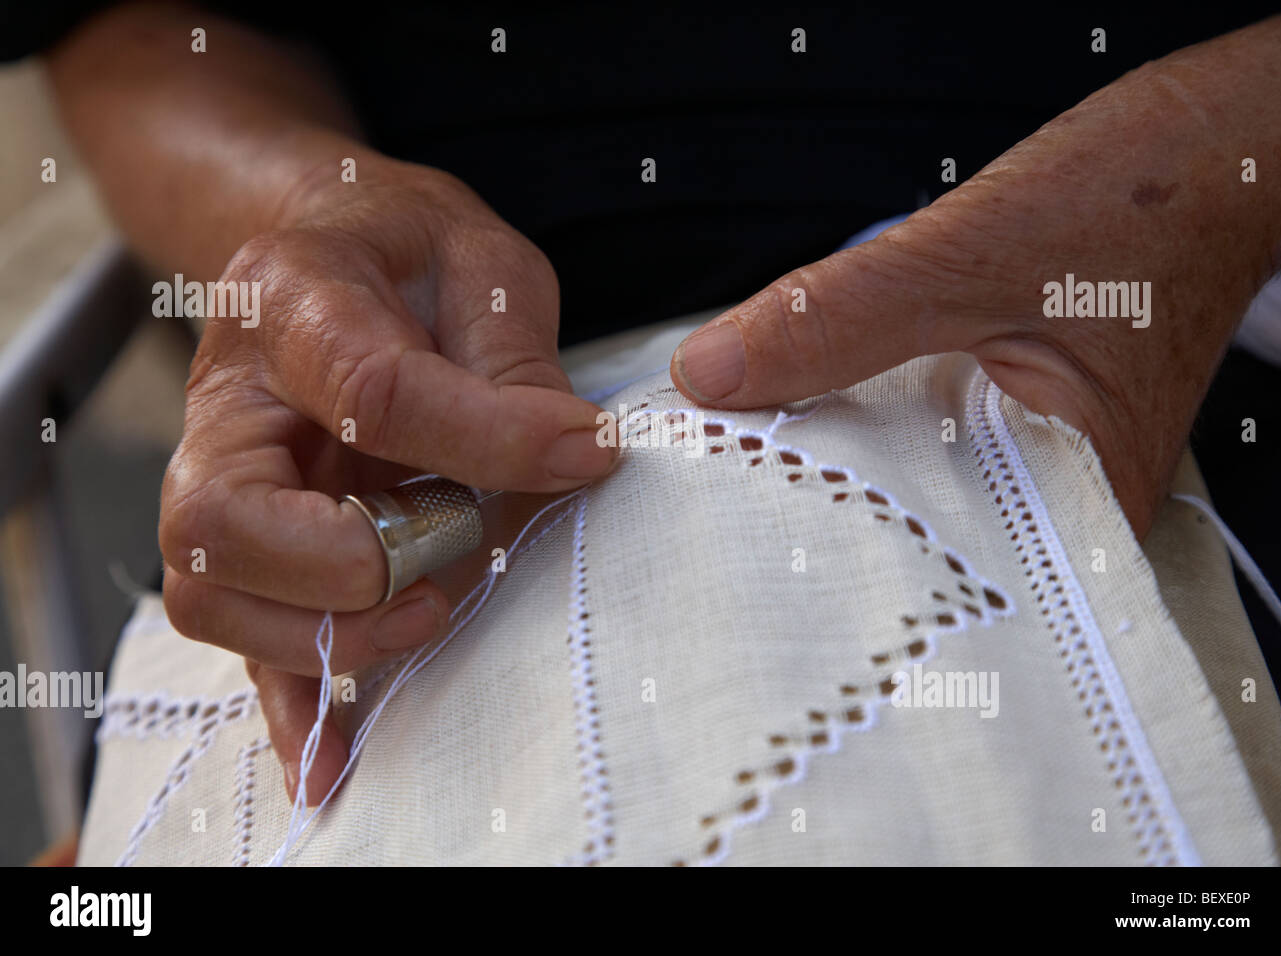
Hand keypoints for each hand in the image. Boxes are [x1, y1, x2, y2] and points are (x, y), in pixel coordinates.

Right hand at [159, 159, 615, 803]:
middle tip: (455, 555)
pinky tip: (336, 759)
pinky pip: (238, 636)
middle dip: (356, 565)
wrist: (326, 247)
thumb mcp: (483, 264)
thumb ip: (515, 361)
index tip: (588, 456)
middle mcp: (229, 399)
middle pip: (230, 520)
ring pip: (214, 594)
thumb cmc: (408, 252)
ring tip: (431, 615)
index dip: (489, 439)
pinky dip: (289, 700)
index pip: (373, 393)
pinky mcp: (244, 540)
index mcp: (294, 299)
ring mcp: (219, 476)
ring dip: (325, 633)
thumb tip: (575, 457)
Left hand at [672, 49, 1280, 540]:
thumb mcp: (969, 256)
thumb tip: (708, 374)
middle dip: (814, 515)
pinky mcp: (1013, 425)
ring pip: (908, 487)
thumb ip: (839, 319)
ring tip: (740, 462)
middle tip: (710, 504)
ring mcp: (1037, 467)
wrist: (1213, 150)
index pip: (924, 567)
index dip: (821, 551)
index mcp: (1080, 507)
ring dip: (834, 462)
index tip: (724, 531)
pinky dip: (864, 423)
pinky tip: (801, 414)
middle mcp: (1061, 509)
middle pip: (908, 539)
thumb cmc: (1143, 201)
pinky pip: (920, 441)